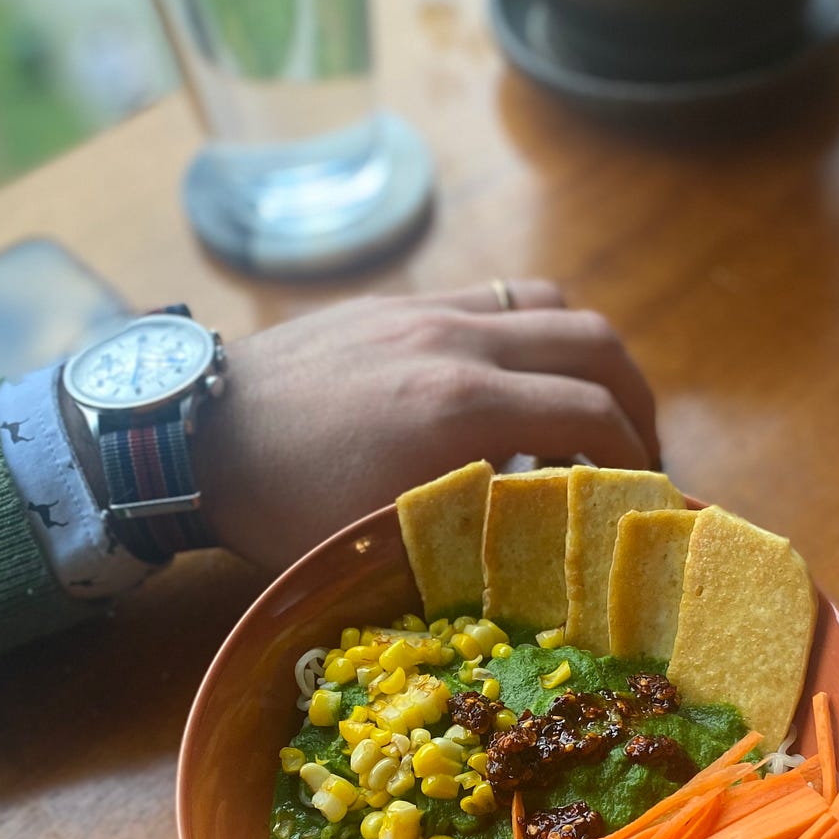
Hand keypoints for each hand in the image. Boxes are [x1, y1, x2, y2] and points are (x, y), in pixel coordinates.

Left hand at [193, 281, 659, 573]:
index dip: (633, 456)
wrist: (197, 432)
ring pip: (552, 305)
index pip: (592, 414)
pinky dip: (535, 331)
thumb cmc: (282, 502)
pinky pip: (500, 296)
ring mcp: (429, 310)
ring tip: (592, 404)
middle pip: (593, 343)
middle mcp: (458, 341)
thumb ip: (474, 529)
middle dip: (635, 397)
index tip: (641, 492)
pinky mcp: (403, 301)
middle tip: (637, 449)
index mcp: (459, 406)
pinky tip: (519, 377)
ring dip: (591, 354)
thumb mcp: (382, 539)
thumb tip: (545, 542)